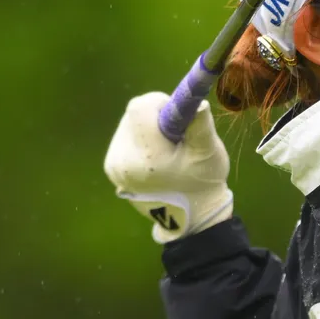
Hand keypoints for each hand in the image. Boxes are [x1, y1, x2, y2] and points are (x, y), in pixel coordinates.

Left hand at [104, 92, 233, 242]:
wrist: (189, 217)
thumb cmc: (203, 182)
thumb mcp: (208, 152)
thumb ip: (200, 125)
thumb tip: (196, 101)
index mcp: (147, 156)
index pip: (140, 107)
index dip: (160, 103)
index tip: (178, 117)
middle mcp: (122, 160)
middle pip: (134, 114)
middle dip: (156, 116)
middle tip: (176, 135)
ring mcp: (113, 165)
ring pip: (129, 124)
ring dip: (148, 127)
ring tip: (167, 149)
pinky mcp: (111, 168)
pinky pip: (125, 138)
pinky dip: (140, 139)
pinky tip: (155, 157)